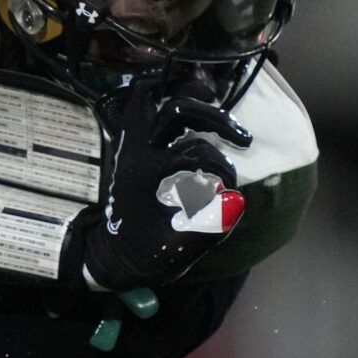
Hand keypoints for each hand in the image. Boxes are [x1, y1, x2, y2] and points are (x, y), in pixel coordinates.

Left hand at [70, 89, 249, 292]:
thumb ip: (208, 229)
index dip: (222, 168)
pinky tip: (203, 124)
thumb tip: (236, 197)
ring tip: (230, 130)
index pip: (196, 152)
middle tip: (244, 140)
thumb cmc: (147, 255)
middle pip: (177, 110)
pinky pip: (148, 109)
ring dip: (200, 109)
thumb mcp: (177, 252)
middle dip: (215, 119)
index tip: (232, 189)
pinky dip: (178, 112)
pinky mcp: (133, 144)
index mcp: (144, 173)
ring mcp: (132, 143)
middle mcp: (136, 151)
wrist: (113, 254)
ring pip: (163, 102)